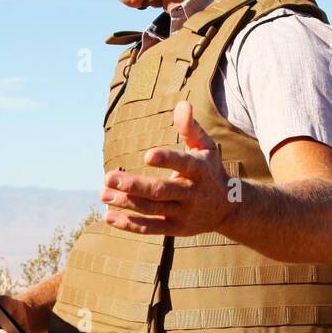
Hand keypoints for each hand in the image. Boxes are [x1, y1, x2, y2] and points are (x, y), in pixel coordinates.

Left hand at [101, 101, 234, 237]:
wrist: (229, 208)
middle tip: (108, 177)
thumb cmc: (210, 170)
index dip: (167, 160)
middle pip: (161, 191)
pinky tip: (109, 217)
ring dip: (125, 203)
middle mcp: (192, 193)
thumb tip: (182, 104)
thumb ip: (191, 128)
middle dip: (134, 185)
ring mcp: (183, 213)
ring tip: (103, 193)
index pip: (184, 164)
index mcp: (200, 170)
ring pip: (151, 209)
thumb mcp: (206, 148)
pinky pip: (150, 228)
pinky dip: (129, 224)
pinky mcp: (175, 228)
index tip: (147, 155)